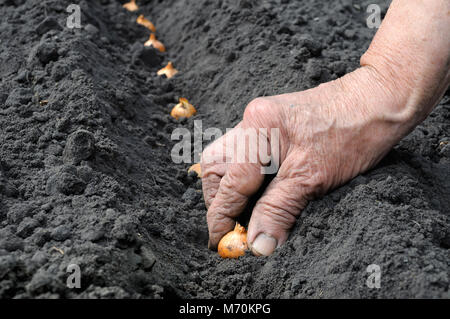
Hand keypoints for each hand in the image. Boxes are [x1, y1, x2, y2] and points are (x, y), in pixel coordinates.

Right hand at [201, 66, 410, 255]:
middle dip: (218, 198)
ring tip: (244, 212)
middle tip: (232, 225)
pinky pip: (246, 154)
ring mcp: (260, 121)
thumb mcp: (312, 179)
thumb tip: (258, 245)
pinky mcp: (271, 125)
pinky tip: (260, 192)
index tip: (221, 243)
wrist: (378, 101)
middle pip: (215, 165)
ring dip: (231, 188)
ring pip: (228, 159)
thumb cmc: (352, 133)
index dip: (222, 218)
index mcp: (257, 130)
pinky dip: (247, 177)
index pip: (229, 184)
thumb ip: (277, 211)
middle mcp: (251, 121)